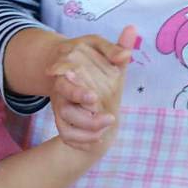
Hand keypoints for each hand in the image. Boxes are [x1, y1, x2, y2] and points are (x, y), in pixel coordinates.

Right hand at [48, 27, 134, 150]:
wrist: (68, 66)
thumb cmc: (85, 54)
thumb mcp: (96, 44)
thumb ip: (111, 48)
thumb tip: (126, 54)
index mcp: (65, 73)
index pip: (65, 85)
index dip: (77, 93)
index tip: (94, 97)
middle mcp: (60, 94)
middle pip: (65, 111)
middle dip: (87, 121)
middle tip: (111, 119)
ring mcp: (61, 109)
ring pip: (65, 129)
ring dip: (86, 134)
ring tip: (107, 129)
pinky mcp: (63, 120)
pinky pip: (67, 138)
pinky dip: (81, 142)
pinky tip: (98, 138)